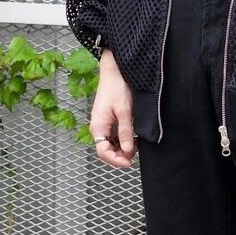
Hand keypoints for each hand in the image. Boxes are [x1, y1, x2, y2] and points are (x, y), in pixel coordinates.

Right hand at [90, 49, 136, 167]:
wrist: (115, 70)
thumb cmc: (117, 87)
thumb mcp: (124, 111)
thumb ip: (125, 132)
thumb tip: (128, 150)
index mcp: (98, 127)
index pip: (103, 152)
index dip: (116, 161)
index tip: (129, 163)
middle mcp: (99, 128)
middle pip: (107, 150)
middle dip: (121, 155)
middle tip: (136, 155)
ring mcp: (104, 124)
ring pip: (112, 144)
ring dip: (123, 148)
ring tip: (137, 145)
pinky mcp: (110, 120)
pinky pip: (115, 136)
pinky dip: (124, 140)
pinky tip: (134, 137)